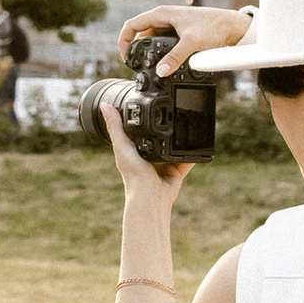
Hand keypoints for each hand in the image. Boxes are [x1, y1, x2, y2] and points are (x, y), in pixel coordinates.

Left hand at [101, 81, 190, 200]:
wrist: (151, 196)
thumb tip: (104, 105)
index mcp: (136, 150)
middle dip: (167, 129)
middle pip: (160, 138)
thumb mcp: (122, 146)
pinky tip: (199, 141)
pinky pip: (188, 159)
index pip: (140, 130)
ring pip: (175, 147)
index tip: (149, 105)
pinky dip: (193, 153)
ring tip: (187, 124)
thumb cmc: (134, 175)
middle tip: (173, 113)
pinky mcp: (177, 171)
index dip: (145, 120)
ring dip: (181, 139)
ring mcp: (165, 164)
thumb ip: (115, 127)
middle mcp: (150, 156)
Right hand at [120, 0, 251, 68]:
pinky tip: (166, 65)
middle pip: (141, 35)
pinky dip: (162, 55)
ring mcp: (172, 26)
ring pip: (153, 41)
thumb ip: (175, 57)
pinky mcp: (179, 34)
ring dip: (150, 54)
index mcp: (161, 14)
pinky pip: (164, 45)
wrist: (233, 26)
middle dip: (137, 51)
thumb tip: (160, 71)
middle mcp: (164, 18)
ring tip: (151, 68)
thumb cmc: (214, 26)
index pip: (132, 25)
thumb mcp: (192, 43)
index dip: (123, 41)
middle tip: (137, 67)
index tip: (125, 58)